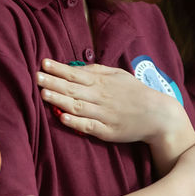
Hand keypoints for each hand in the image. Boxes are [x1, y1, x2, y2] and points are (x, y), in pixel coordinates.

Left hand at [37, 59, 193, 147]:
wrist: (158, 115)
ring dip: (60, 100)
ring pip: (78, 106)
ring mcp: (104, 115)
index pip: (76, 74)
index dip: (59, 69)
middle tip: (36, 77)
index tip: (43, 63)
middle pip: (73, 89)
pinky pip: (88, 126)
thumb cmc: (135, 93)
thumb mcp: (119, 75)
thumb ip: (97, 70)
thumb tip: (75, 67)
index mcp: (103, 82)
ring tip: (43, 94)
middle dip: (53, 82)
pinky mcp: (107, 132)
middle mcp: (102, 97)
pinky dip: (75, 122)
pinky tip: (62, 117)